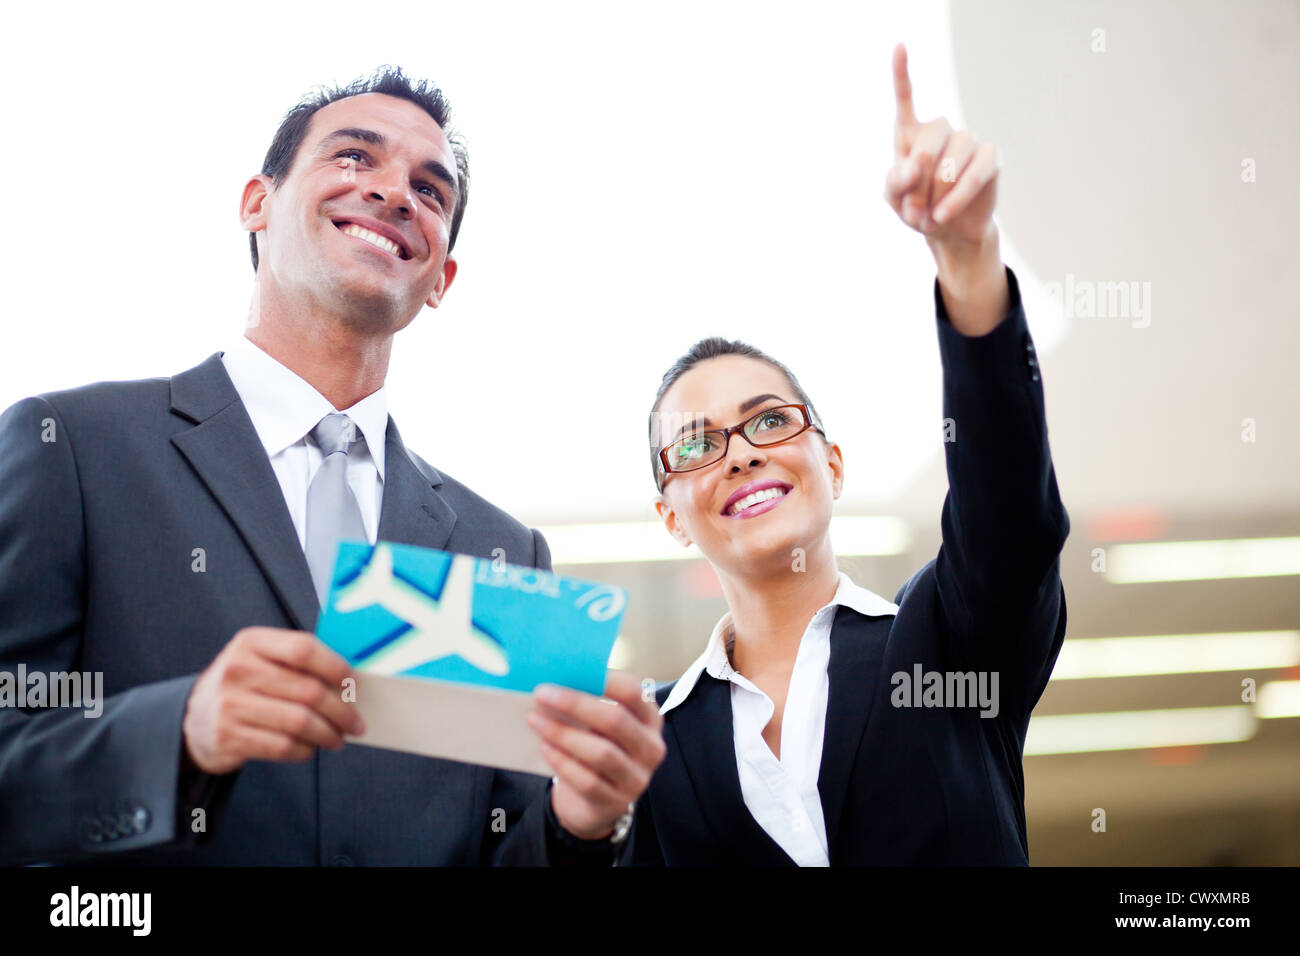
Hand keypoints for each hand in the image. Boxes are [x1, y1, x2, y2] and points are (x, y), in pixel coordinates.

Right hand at [182, 626, 364, 774]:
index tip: (353, 683)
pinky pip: (283, 746)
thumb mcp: (261, 658)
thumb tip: (350, 681)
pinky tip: (312, 748)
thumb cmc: (245, 684)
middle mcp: (237, 669)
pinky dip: (306, 750)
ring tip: (339, 738)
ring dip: (328, 734)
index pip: (304, 649)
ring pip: (300, 722)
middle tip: (355, 722)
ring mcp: (230, 704)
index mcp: (251, 642)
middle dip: (341, 710)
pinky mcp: (229, 736)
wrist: (197, 716)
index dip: (335, 667)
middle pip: (308, 691)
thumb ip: (298, 662)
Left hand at [528, 671, 665, 839]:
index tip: (569, 670)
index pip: (633, 691)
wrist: (595, 800)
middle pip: (615, 720)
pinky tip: (544, 748)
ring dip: (563, 734)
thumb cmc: (596, 748)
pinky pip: (587, 781)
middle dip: (575, 704)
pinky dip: (562, 762)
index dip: (603, 679)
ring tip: (535, 721)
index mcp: (650, 719)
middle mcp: (650, 747)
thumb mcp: (600, 725)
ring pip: (601, 753)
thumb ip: (588, 702)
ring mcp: (637, 778)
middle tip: (542, 694)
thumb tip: (556, 680)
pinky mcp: (617, 802)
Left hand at [884, 42, 998, 245]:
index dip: (902, 72)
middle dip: (918, 180)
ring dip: (938, 192)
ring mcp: (968, 141)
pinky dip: (959, 194)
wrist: (948, 233)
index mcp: (912, 133)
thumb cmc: (917, 210)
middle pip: (930, 139)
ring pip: (954, 158)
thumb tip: (912, 169)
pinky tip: (945, 214)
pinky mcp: (991, 158)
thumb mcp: (895, 199)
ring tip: (930, 218)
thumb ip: (895, 182)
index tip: (899, 46)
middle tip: (912, 211)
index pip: (906, 97)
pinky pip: (977, 171)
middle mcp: (942, 131)